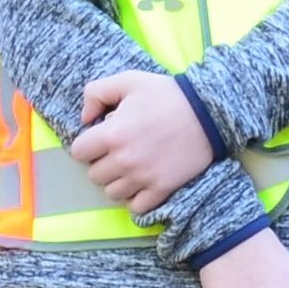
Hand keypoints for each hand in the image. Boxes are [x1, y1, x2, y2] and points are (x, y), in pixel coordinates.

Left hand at [71, 70, 210, 216]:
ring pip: (112, 193)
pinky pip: (136, 207)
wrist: (209, 112)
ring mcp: (143, 178)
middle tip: (119, 151)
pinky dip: (136, 197)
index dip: (88, 144)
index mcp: (112, 134)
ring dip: (118, 181)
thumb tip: (85, 119)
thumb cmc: (167, 94)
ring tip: (132, 166)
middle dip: (103, 162)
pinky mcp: (162, 189)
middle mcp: (123, 161)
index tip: (102, 138)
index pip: (78, 152)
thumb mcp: (128, 80)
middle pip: (94, 175)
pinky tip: (143, 182)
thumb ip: (95, 93)